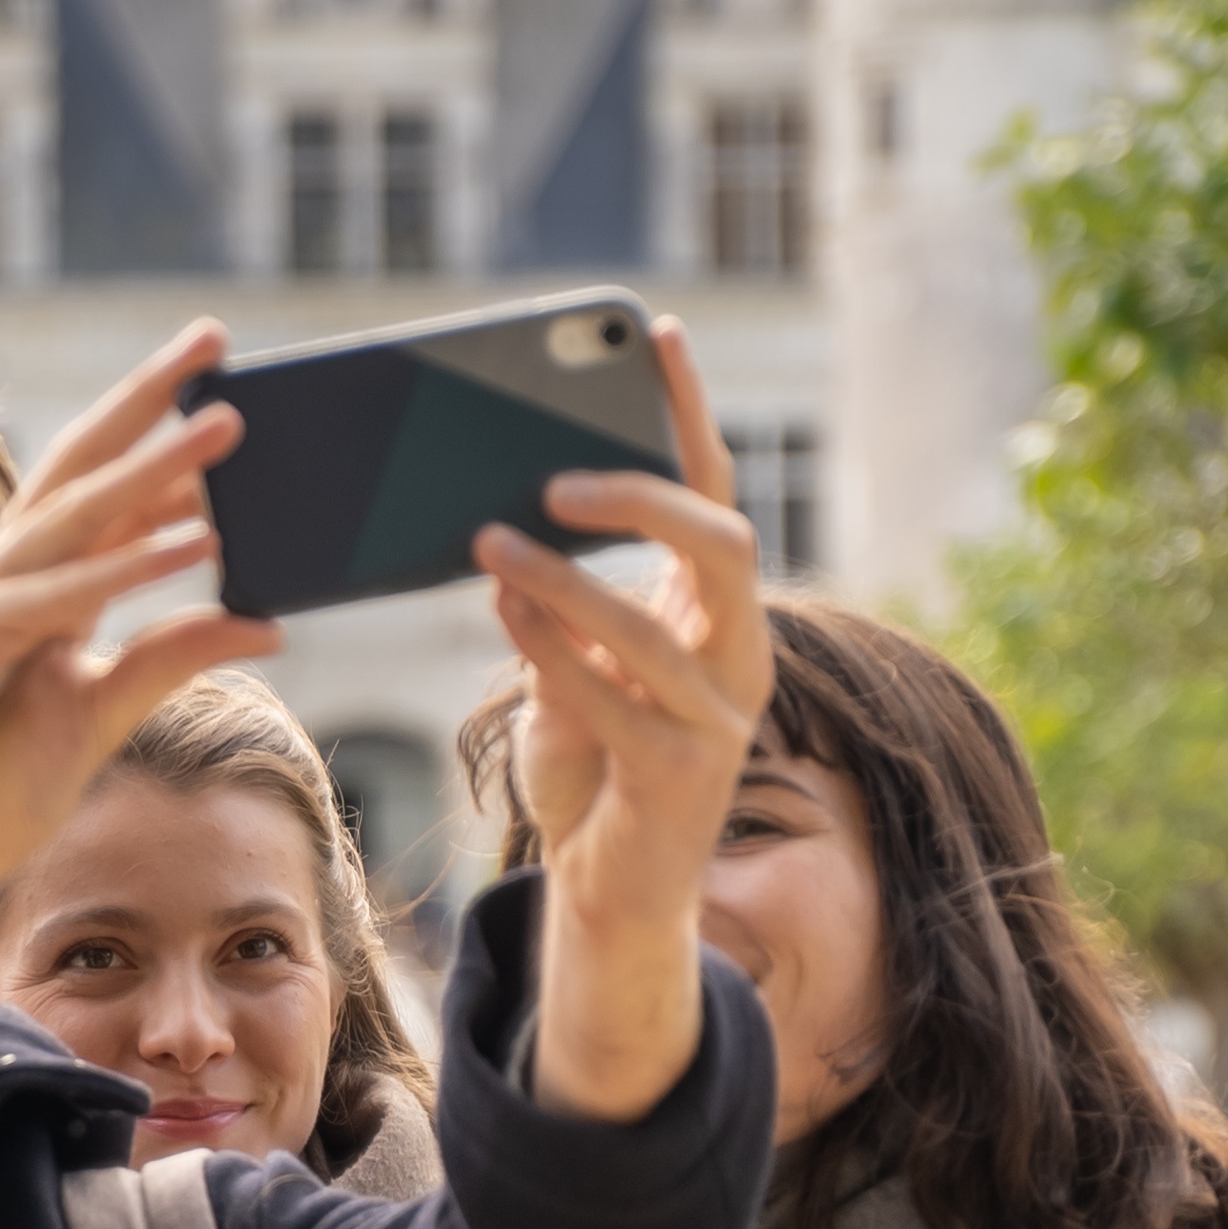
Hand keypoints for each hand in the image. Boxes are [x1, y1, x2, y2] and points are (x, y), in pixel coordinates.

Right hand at [0, 326, 285, 1110]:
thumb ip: (170, 660)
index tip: (227, 388)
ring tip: (228, 424)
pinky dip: (125, 567)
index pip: (105, 492)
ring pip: (75, 514)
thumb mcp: (101, 716)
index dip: (161, 439)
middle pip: (83, 466)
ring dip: (155, 467)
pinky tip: (192, 541)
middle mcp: (5, 577)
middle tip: (215, 341)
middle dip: (150, 400)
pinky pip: (55, 596)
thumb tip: (266, 620)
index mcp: (38, 589)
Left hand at [493, 321, 766, 1124]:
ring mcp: (723, 720)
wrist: (610, 894)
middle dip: (641, 499)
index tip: (655, 334)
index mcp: (720, 612)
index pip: (715, 492)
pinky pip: (616, 700)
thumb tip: (497, 517)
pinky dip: (554, 653)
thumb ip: (553, 597)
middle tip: (554, 477)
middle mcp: (741, 655)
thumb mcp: (568, 667)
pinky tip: (504, 611)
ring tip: (486, 538)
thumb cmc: (590, 768)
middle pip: (723, 542)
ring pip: (653, 627)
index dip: (689, 413)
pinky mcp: (684, 780)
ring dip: (564, 579)